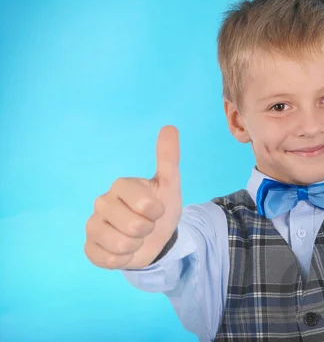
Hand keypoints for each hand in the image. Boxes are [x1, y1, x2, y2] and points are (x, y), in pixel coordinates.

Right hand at [84, 125, 182, 269]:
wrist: (156, 239)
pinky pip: (108, 260)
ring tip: (136, 238)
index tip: (156, 210)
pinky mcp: (90, 248)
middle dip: (147, 230)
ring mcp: (92, 226)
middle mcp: (102, 202)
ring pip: (121, 245)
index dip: (156, 212)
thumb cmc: (161, 209)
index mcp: (120, 185)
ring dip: (137, 246)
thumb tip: (170, 127)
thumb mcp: (170, 185)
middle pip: (133, 226)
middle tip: (146, 226)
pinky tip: (124, 251)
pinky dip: (123, 260)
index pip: (144, 204)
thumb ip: (169, 158)